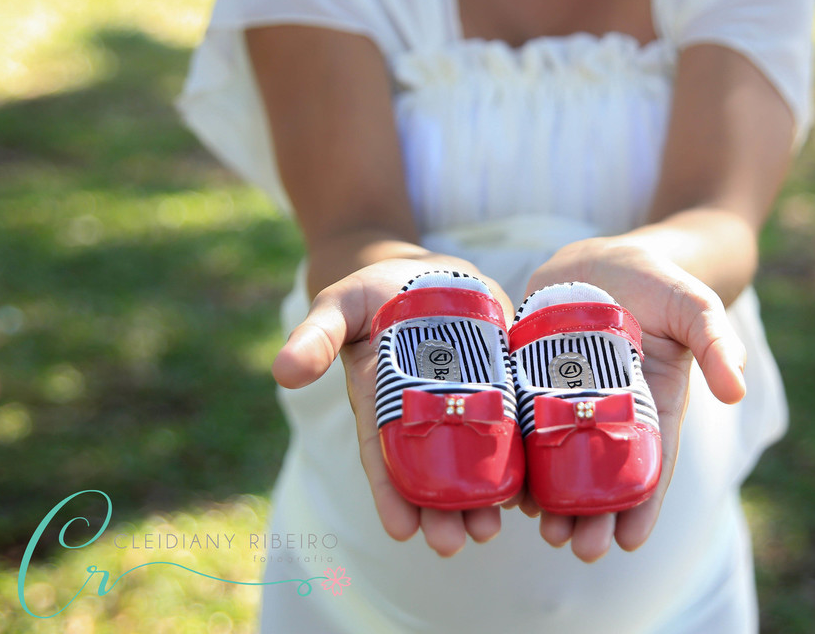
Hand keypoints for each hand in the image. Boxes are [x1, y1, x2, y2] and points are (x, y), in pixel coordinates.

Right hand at [271, 257, 518, 556]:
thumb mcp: (341, 304)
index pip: (384, 457)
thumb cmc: (376, 290)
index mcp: (381, 403)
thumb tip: (283, 372)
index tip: (402, 531)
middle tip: (456, 542)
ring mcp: (462, 402)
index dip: (391, 494)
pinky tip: (531, 495)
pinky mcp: (499, 385)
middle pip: (431, 471)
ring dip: (481, 499)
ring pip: (472, 461)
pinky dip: (520, 463)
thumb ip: (316, 335)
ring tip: (492, 530)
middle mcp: (421, 414)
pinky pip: (510, 429)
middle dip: (441, 510)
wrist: (428, 272)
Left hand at [520, 239, 747, 561]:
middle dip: (593, 517)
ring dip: (554, 500)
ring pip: (563, 462)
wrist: (601, 258)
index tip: (630, 543)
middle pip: (603, 476)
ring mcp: (570, 402)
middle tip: (578, 548)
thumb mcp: (693, 304)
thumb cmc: (657, 281)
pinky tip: (508, 488)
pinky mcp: (533, 385)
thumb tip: (736, 391)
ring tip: (542, 529)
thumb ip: (716, 341)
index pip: (651, 466)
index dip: (643, 507)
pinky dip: (520, 460)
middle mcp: (611, 414)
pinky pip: (526, 430)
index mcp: (653, 406)